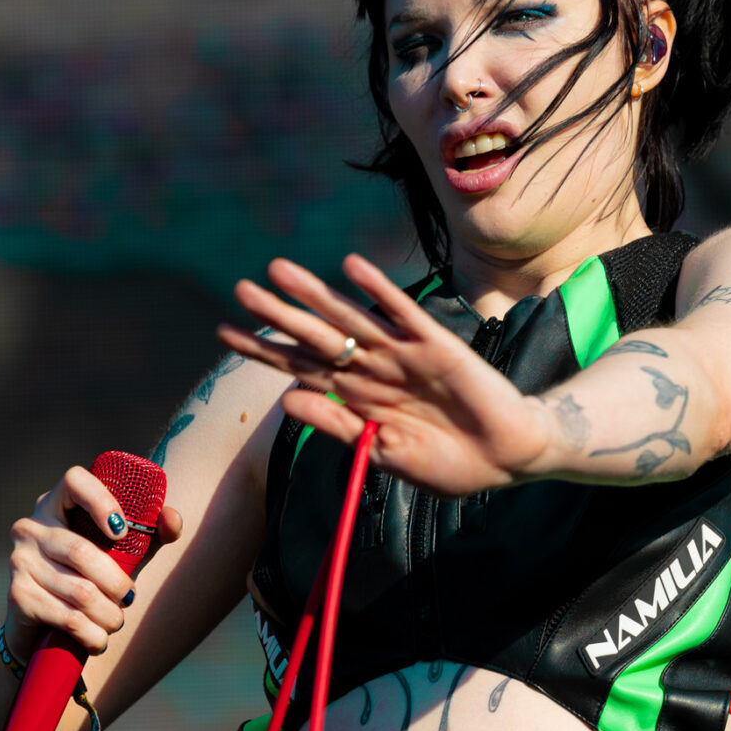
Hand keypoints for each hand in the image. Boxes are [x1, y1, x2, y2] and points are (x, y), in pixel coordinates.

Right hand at [4, 466, 184, 654]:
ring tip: (116, 621)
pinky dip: (92, 634)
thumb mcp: (121, 552)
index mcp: (57, 504)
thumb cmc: (89, 578)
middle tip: (129, 598)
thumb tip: (173, 519)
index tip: (123, 531)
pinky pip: (67, 617)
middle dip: (116, 583)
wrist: (40, 628)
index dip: (101, 500)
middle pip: (82, 552)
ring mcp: (20, 560)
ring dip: (109, 615)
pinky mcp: (17, 595)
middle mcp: (31, 526)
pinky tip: (99, 639)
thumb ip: (150, 533)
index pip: (75, 480)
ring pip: (80, 591)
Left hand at [218, 254, 554, 497]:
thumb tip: (287, 399)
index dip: (265, 349)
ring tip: (280, 270)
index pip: (300, 368)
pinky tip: (351, 267)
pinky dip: (377, 290)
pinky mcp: (435, 345)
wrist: (506, 458)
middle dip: (279, 315)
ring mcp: (403, 354)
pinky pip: (401, 313)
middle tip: (241, 288)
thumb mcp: (382, 454)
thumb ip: (337, 426)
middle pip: (317, 337)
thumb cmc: (447, 463)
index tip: (225, 331)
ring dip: (316, 294)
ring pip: (350, 318)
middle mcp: (373, 369)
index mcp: (356, 398)